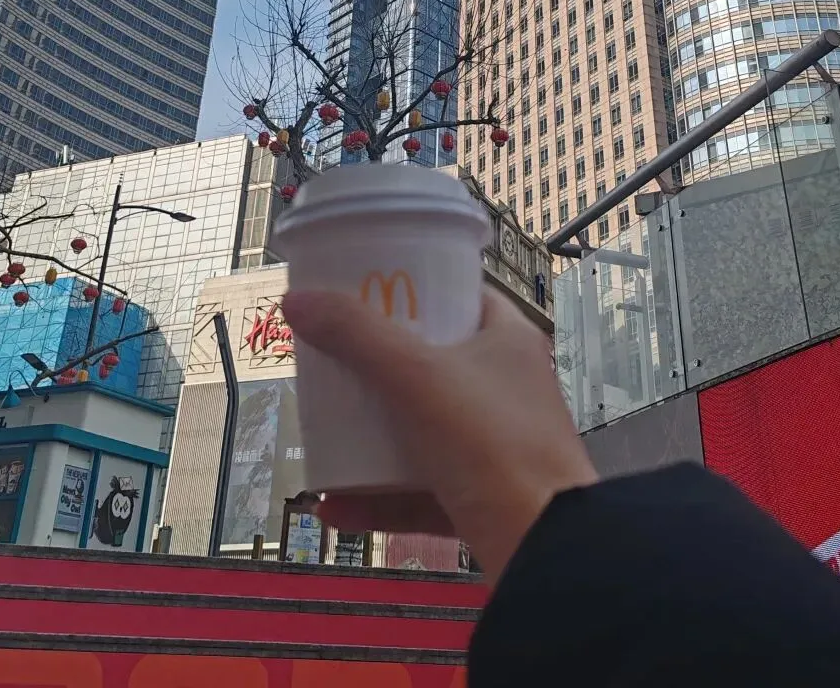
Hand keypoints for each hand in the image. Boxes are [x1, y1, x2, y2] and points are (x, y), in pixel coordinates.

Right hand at [282, 286, 597, 583]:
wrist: (542, 549)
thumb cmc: (492, 442)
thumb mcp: (417, 376)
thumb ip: (357, 336)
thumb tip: (297, 299)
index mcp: (507, 342)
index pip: (461, 299)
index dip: (416, 291)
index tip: (366, 293)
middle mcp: (505, 390)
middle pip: (433, 366)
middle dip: (379, 369)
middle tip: (332, 362)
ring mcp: (495, 449)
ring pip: (423, 433)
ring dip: (372, 438)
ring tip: (323, 434)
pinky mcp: (481, 502)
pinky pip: (419, 492)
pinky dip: (377, 497)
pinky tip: (332, 505)